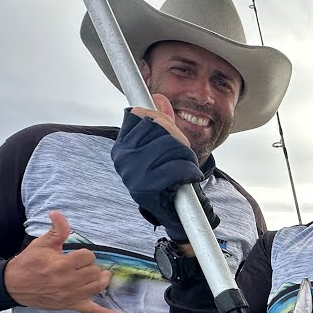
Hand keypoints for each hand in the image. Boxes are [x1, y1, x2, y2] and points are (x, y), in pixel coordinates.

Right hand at [3, 211, 123, 312]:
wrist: (13, 285)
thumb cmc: (28, 263)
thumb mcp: (42, 244)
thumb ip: (56, 230)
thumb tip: (57, 213)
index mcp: (62, 265)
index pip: (88, 256)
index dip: (85, 253)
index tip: (76, 255)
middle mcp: (69, 282)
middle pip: (95, 271)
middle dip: (91, 266)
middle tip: (82, 265)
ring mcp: (72, 296)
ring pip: (98, 287)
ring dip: (101, 280)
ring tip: (98, 275)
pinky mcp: (71, 305)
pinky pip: (92, 312)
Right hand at [112, 93, 204, 242]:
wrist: (170, 213)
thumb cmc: (166, 177)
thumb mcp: (163, 146)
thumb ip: (162, 122)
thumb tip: (159, 98)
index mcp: (122, 146)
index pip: (141, 114)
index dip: (162, 120)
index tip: (170, 135)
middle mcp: (122, 157)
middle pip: (158, 126)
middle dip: (178, 138)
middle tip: (183, 154)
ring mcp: (132, 172)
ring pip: (171, 145)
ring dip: (187, 156)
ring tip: (186, 167)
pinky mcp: (145, 188)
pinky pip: (176, 167)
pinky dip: (190, 171)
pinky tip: (190, 177)